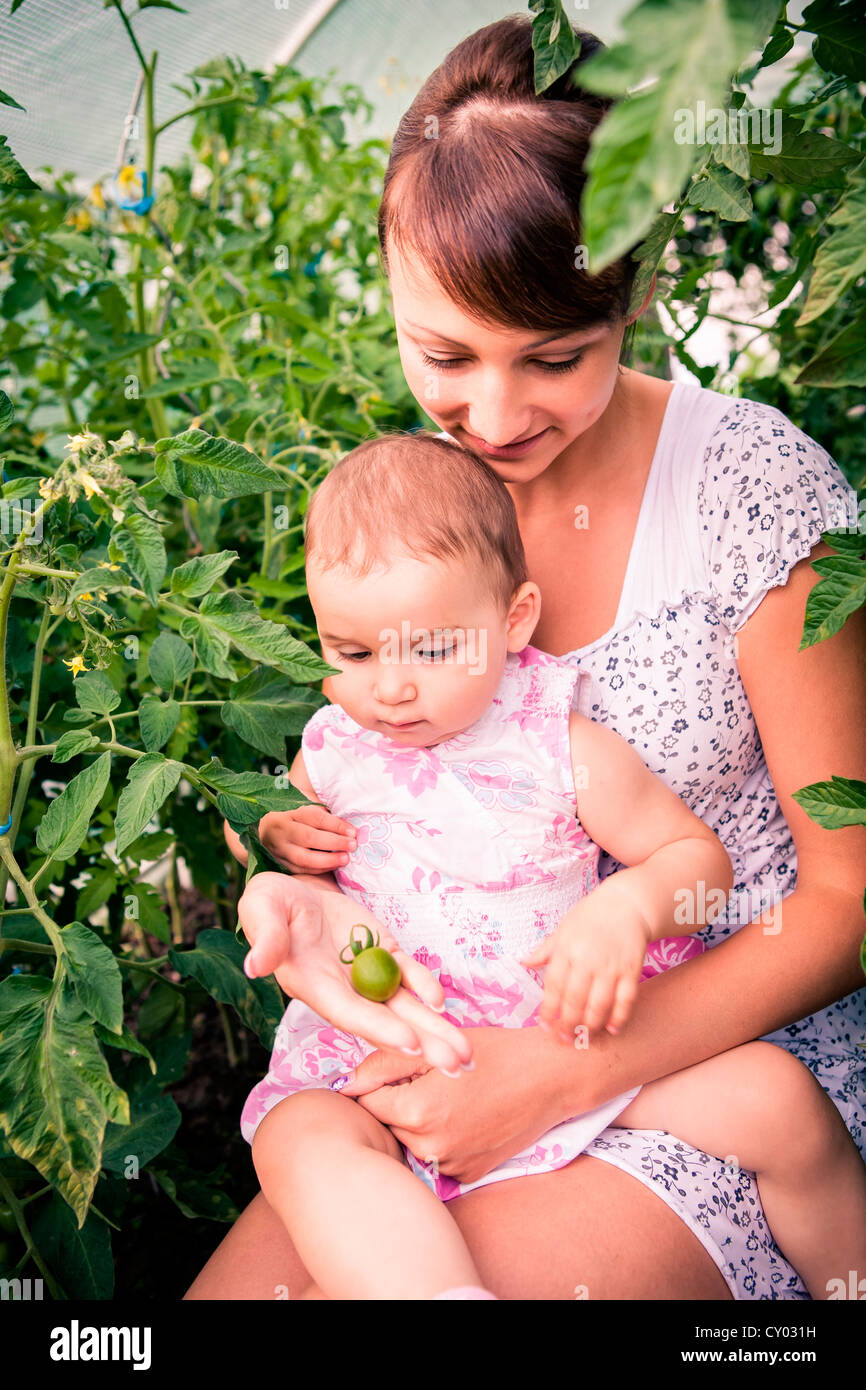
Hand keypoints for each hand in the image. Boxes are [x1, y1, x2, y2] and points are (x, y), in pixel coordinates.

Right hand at [238, 872, 472, 1071]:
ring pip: (407, 1007)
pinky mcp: (383, 953)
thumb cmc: (269, 904)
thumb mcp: (261, 910)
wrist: (292, 892)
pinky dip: (425, 985)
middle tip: (459, 1069)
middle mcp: (344, 990)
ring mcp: (367, 974)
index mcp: (313, 986)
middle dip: (425, 1046)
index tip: (411, 1045)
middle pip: (389, 1023)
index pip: (351, 1013)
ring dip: (437, 1030)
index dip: (379, 1029)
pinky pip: (408, 974)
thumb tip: (256, 965)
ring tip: (467, 1055)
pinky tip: (441, 1002)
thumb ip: (266, 938)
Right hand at [258, 806, 357, 873]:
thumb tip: (347, 822)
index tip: (353, 831)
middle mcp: (281, 830)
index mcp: (288, 811)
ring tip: (345, 859)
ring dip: (327, 860)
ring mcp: (278, 848)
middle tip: (352, 845)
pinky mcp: (279, 862)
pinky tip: (333, 866)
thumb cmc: (291, 815)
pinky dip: (318, 869)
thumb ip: (321, 810)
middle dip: (334, 842)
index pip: (314, 817)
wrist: (262, 828)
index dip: (335, 824)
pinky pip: (300, 869)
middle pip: (308, 837)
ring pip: (303, 857)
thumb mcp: (302, 804)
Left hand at [340, 1027, 567, 1185]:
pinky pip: (437, 1157)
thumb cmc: (496, 1053)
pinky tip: (466, 1116)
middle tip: (431, 1080)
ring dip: (418, 1121)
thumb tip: (345, 1084)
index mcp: (418, 1111)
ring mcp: (452, 1166)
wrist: (551, 1077)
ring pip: (411, 1142)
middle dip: (398, 1102)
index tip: (400, 1070)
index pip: (367, 1102)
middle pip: (388, 1124)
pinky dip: (442, 1138)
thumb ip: (385, 1063)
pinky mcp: (469, 1175)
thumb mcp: (437, 1046)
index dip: (379, 1082)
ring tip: (451, 1097)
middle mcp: (431, 1147)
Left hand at [522, 891, 651, 1040]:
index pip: (554, 986)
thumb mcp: (562, 929)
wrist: (626, 904)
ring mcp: (611, 966)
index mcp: (566, 949)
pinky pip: (625, 999)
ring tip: (584, 1038)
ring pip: (599, 1004)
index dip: (549, 1010)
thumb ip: (545, 951)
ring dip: (590, 1025)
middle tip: (564, 1039)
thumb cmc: (590, 917)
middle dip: (568, 1024)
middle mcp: (587, 960)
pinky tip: (611, 1029)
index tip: (546, 1027)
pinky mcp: (631, 970)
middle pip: (575, 1000)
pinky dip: (619, 1017)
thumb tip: (523, 963)